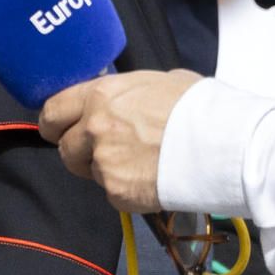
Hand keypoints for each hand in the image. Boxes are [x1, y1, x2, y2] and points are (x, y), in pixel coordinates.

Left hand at [41, 68, 198, 209]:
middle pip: (65, 148)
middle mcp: (94, 127)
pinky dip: (128, 190)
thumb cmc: (198, 107)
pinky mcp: (117, 192)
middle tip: (107, 152)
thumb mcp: (157, 81)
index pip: (52, 111)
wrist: (222, 143)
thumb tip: (122, 98)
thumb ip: (126, 92)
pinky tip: (153, 178)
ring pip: (90, 172)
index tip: (58, 130)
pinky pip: (113, 194)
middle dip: (80, 152)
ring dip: (107, 171)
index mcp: (100, 95)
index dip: (54, 124)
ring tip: (141, 163)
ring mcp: (103, 162)